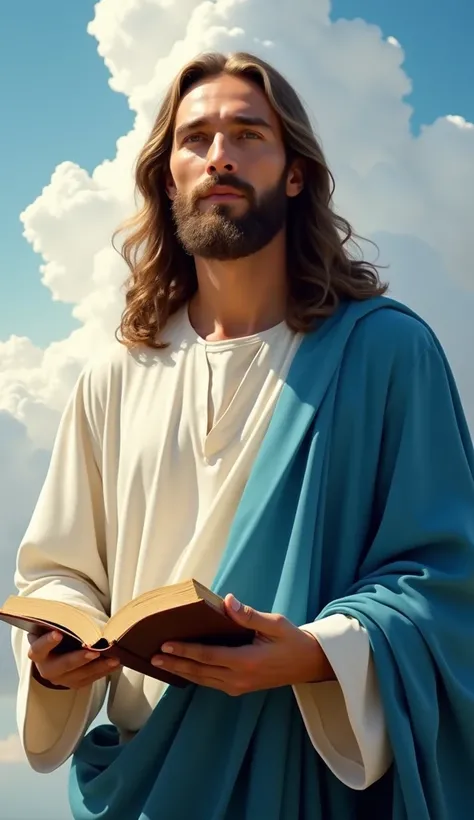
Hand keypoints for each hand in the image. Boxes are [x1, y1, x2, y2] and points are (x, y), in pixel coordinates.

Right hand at [27, 631, 119, 689]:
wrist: (55, 654)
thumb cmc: (56, 635)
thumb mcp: (52, 629)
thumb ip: (58, 624)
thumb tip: (70, 613)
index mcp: (38, 653)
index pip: (39, 648)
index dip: (47, 642)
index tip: (58, 633)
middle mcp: (48, 669)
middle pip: (63, 665)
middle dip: (80, 659)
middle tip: (94, 651)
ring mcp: (62, 679)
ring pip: (81, 675)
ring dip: (99, 666)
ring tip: (114, 658)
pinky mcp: (76, 683)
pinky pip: (91, 679)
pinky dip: (105, 671)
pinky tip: (116, 664)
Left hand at [151, 594, 334, 695]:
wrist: (308, 664)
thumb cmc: (292, 640)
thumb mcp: (275, 623)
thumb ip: (248, 615)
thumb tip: (227, 601)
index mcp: (246, 661)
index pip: (208, 656)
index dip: (185, 651)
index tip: (165, 645)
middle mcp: (239, 678)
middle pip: (199, 671)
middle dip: (175, 663)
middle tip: (152, 657)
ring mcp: (239, 686)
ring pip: (203, 680)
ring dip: (181, 671)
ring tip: (161, 663)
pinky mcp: (240, 688)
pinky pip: (211, 682)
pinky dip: (195, 675)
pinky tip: (184, 669)